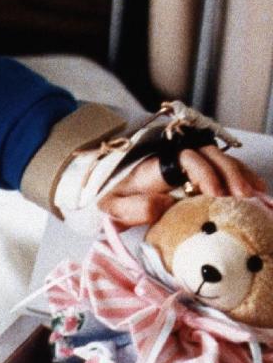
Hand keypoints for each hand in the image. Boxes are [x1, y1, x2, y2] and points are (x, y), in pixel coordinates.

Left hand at [99, 146, 266, 225]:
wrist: (106, 190)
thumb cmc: (112, 199)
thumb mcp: (113, 207)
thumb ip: (135, 207)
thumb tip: (165, 203)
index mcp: (155, 165)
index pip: (186, 158)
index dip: (203, 173)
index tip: (214, 195)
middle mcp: (174, 157)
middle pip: (209, 155)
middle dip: (229, 174)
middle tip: (243, 197)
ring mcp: (187, 161)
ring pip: (220, 157)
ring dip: (239, 174)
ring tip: (255, 194)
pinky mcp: (197, 169)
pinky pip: (222, 166)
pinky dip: (241, 174)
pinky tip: (257, 188)